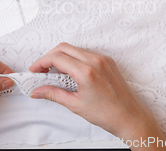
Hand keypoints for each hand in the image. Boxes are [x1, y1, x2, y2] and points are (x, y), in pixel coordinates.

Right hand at [29, 43, 165, 150]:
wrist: (130, 117)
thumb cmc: (108, 114)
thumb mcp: (75, 105)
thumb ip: (53, 94)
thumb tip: (37, 91)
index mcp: (86, 71)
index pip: (57, 58)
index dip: (41, 62)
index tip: (35, 70)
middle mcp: (95, 61)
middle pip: (63, 47)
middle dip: (49, 57)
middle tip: (42, 70)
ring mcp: (103, 59)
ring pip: (75, 49)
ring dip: (62, 56)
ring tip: (55, 73)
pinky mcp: (107, 61)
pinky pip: (86, 53)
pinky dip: (74, 58)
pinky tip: (71, 72)